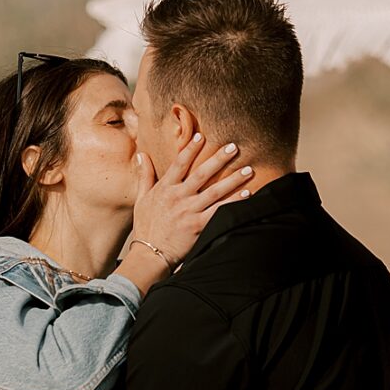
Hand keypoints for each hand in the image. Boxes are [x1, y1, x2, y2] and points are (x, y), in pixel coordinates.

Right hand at [128, 133, 253, 270]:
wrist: (149, 253)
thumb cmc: (146, 226)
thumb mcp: (141, 199)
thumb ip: (145, 176)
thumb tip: (142, 155)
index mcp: (165, 188)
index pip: (179, 163)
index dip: (190, 149)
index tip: (201, 136)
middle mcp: (179, 197)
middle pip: (202, 174)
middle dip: (219, 159)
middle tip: (234, 147)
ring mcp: (189, 211)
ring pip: (215, 191)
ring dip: (233, 180)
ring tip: (248, 170)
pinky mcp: (198, 226)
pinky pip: (220, 211)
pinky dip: (234, 202)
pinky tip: (247, 195)